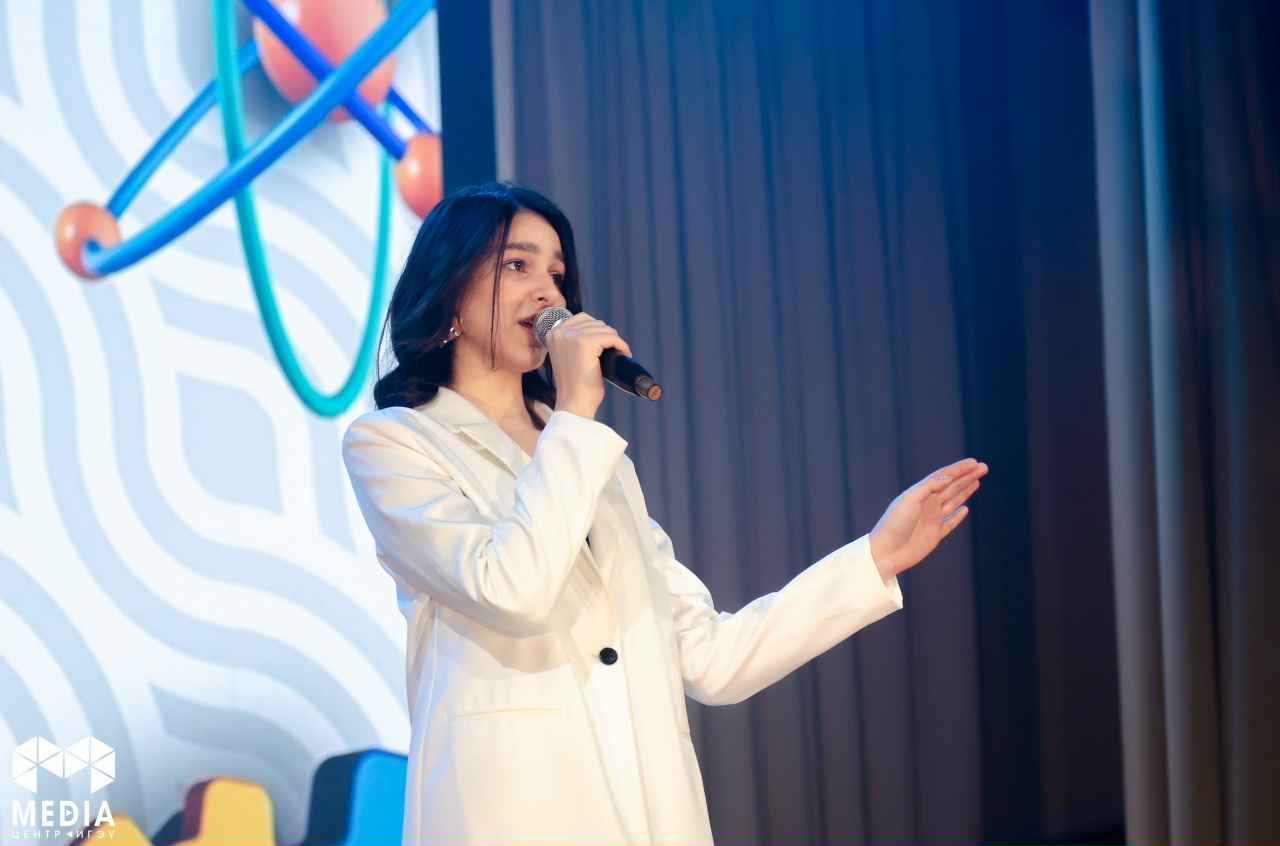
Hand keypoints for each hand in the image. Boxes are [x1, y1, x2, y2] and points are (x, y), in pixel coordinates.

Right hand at [545, 312, 632, 418]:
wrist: (574, 403)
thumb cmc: (574, 385)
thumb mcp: (568, 356)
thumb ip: (574, 341)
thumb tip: (597, 328)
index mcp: (553, 334)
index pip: (582, 319)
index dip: (598, 330)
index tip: (606, 344)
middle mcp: (560, 332)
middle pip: (595, 323)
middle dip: (607, 336)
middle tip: (614, 351)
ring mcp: (572, 336)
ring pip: (604, 329)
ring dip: (615, 341)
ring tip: (618, 354)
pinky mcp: (586, 343)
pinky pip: (611, 337)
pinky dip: (621, 345)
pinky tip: (624, 354)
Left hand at [869, 458, 987, 581]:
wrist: (887, 551)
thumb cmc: (894, 523)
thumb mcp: (909, 499)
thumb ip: (928, 487)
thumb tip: (948, 477)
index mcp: (921, 493)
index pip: (943, 477)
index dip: (959, 469)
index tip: (974, 462)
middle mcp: (927, 504)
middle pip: (951, 486)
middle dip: (967, 476)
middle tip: (983, 467)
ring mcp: (932, 519)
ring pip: (953, 501)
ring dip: (965, 491)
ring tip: (977, 480)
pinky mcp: (935, 535)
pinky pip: (950, 522)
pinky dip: (958, 516)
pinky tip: (965, 508)